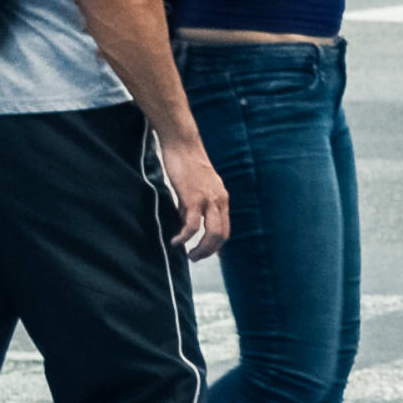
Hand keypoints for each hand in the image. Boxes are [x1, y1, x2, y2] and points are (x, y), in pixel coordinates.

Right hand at [158, 137, 228, 256]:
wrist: (182, 145)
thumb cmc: (185, 164)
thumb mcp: (195, 188)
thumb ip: (194, 206)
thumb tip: (187, 224)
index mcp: (222, 198)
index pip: (226, 227)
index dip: (219, 244)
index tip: (210, 254)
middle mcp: (219, 200)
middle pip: (222, 235)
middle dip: (210, 251)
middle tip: (196, 258)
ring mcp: (208, 199)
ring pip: (211, 233)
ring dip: (201, 249)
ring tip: (189, 255)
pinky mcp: (193, 197)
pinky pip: (192, 225)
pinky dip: (185, 237)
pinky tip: (176, 241)